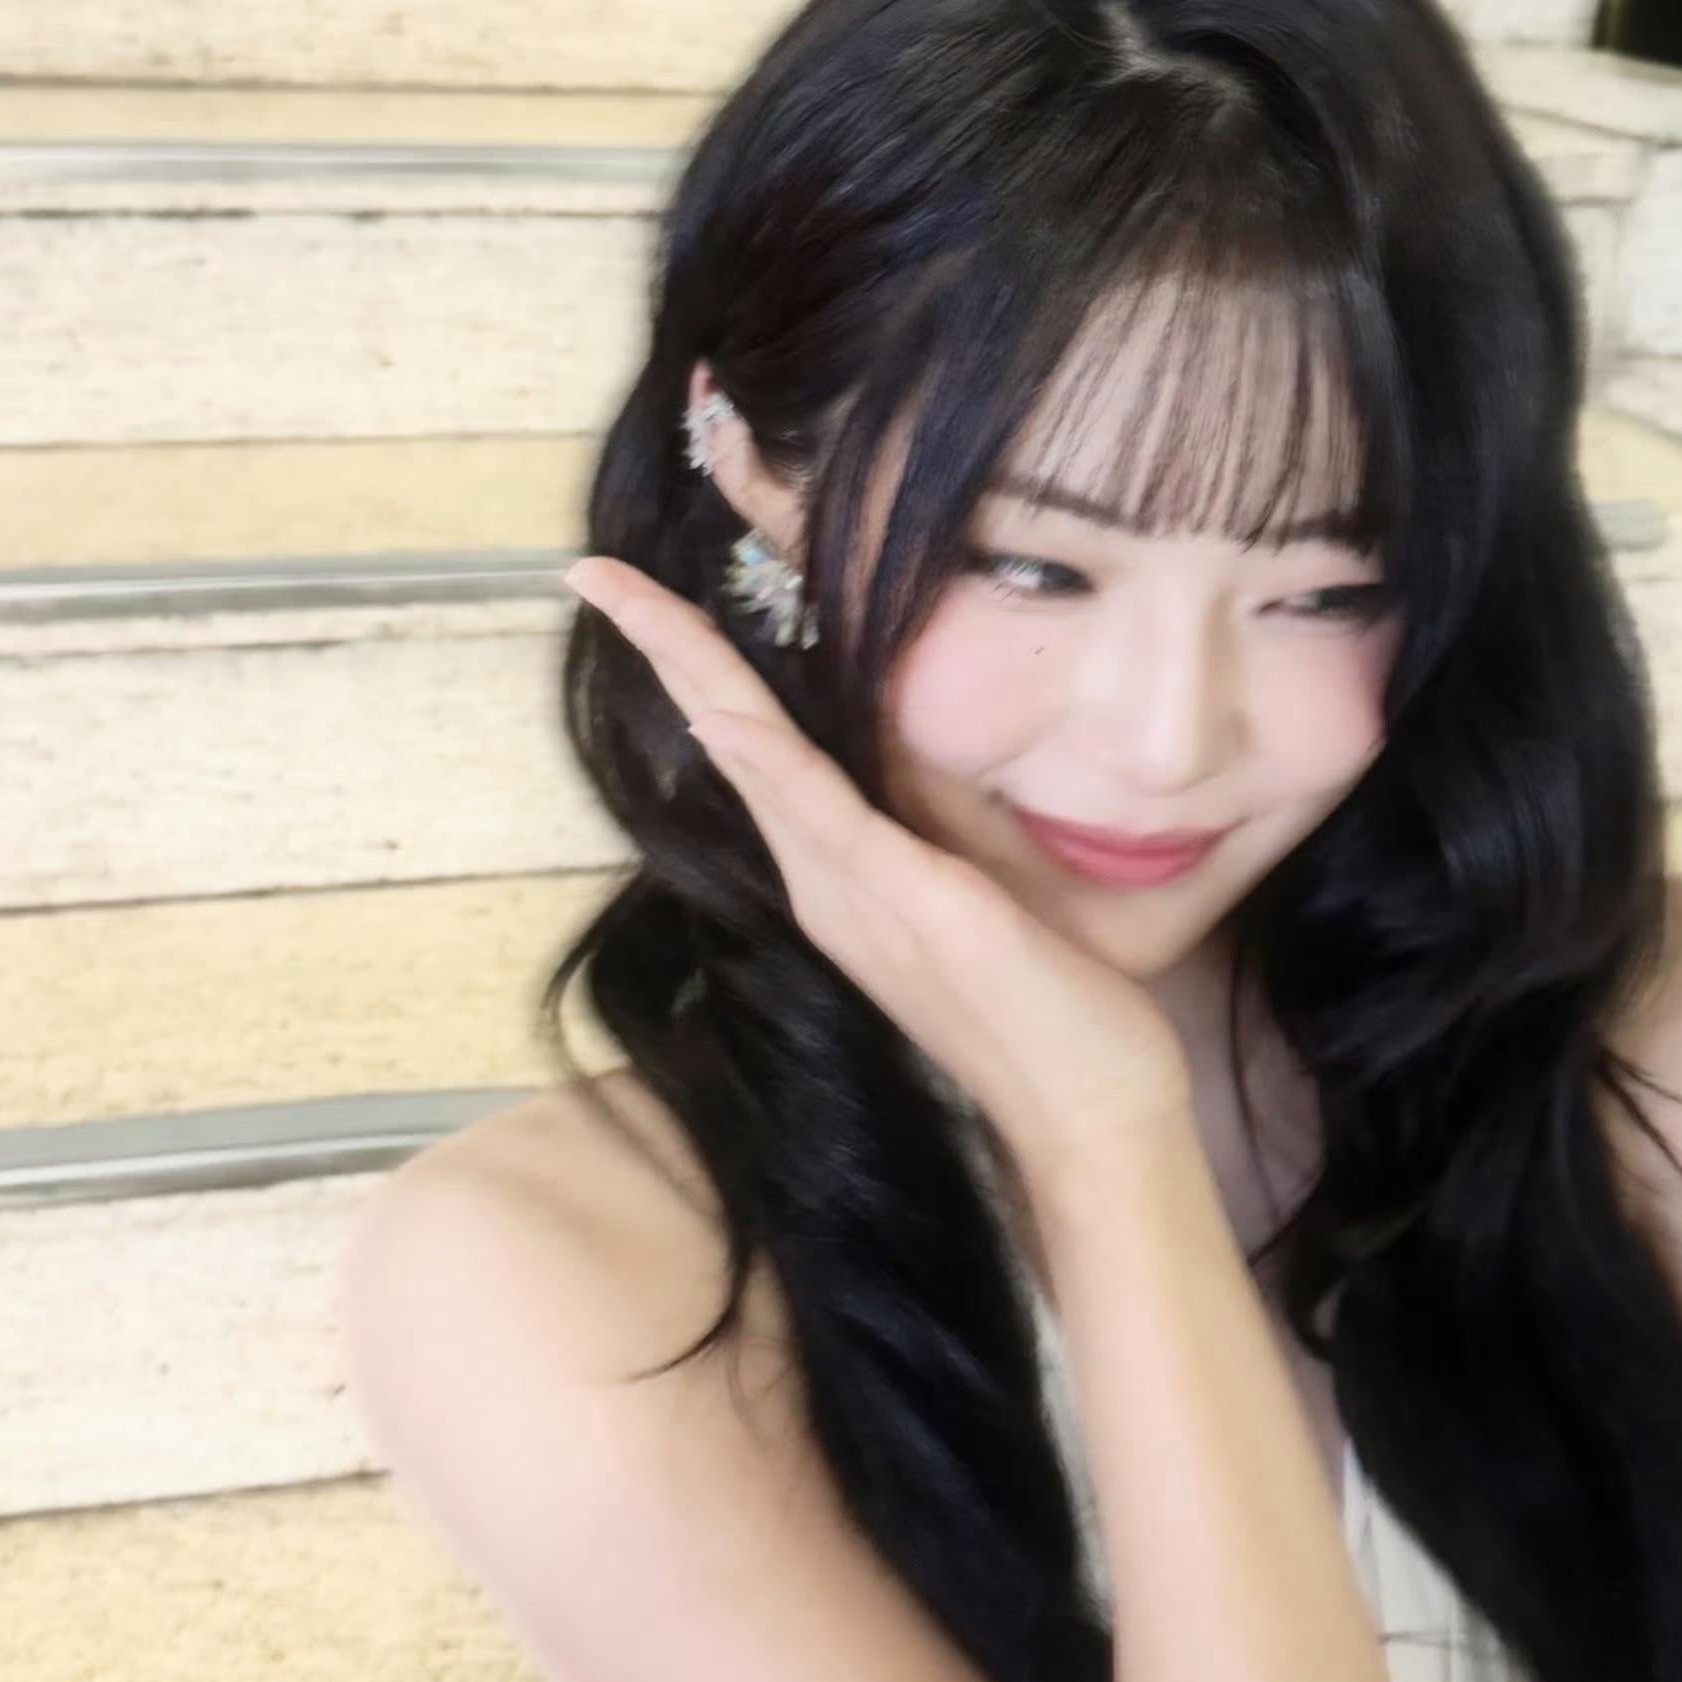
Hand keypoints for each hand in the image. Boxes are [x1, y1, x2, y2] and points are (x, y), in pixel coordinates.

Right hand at [565, 557, 1193, 1168]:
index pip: (755, 746)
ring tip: (624, 594)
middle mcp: (829, 881)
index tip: (637, 591)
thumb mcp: (982, 888)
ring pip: (756, 757)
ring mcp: (859, 894)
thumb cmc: (1055, 1008)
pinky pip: (825, 815)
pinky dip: (767, 758)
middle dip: (662, 642)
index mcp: (842, 872)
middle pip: (728, 734)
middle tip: (590, 565)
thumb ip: (939, 826)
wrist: (1092, 1116)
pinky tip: (721, 710)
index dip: (696, 665)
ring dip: (690, 669)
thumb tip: (933, 755)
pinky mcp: (913, 903)